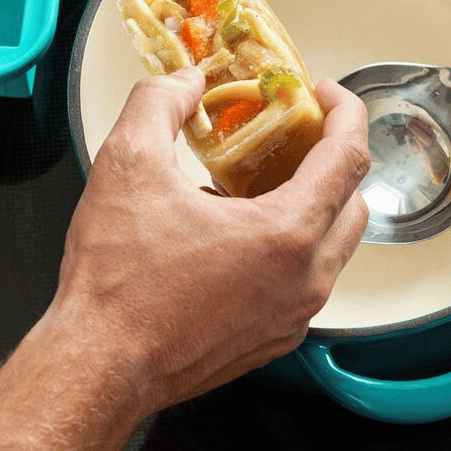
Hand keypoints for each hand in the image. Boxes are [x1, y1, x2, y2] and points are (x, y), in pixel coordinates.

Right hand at [53, 67, 370, 417]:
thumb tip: (184, 82)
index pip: (350, 157)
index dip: (344, 112)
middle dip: (332, 157)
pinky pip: (305, 279)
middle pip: (353, 201)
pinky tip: (238, 230)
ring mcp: (293, 315)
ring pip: (333, 244)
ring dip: (312, 202)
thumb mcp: (128, 164)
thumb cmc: (116, 287)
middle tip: (293, 132)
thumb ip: (160, 104)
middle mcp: (304, 281)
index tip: (324, 94)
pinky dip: (290, 245)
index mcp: (286, 235)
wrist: (97, 367)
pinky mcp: (274, 339)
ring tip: (259, 179)